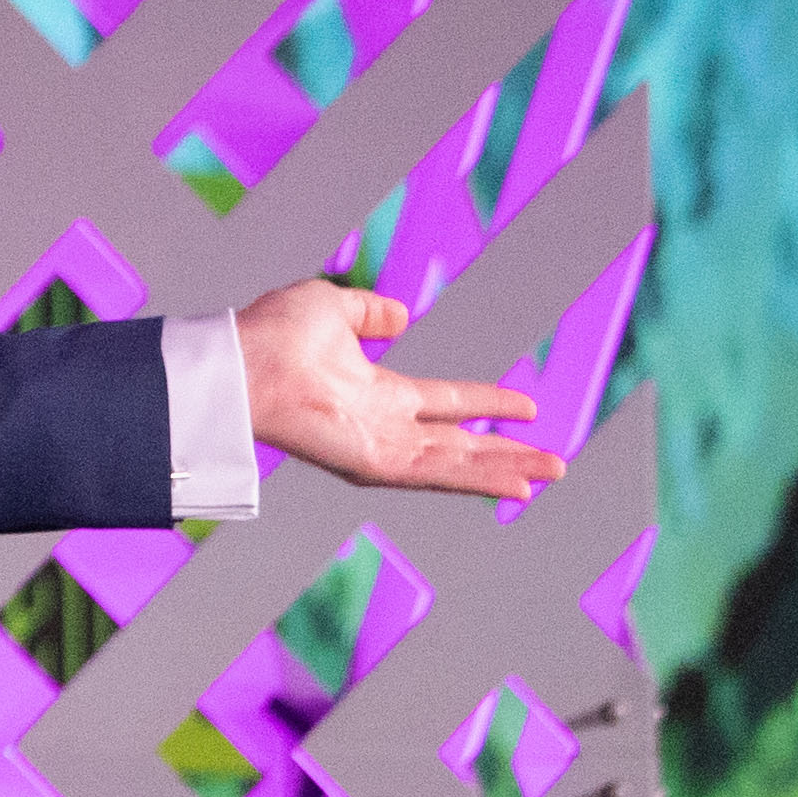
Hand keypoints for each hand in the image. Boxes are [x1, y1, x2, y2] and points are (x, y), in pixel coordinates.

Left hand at [242, 274, 572, 502]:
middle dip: (508, 454)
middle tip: (554, 463)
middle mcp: (385, 426)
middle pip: (461, 444)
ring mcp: (380, 449)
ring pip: (456, 466)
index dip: (489, 403)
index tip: (529, 407)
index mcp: (379, 393)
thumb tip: (397, 314)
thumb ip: (368, 313)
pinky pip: (436, 476)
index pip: (448, 402)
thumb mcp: (333, 309)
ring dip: (504, 472)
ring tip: (550, 475)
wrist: (242, 362)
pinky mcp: (373, 466)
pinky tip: (516, 487)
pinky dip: (477, 482)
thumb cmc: (272, 335)